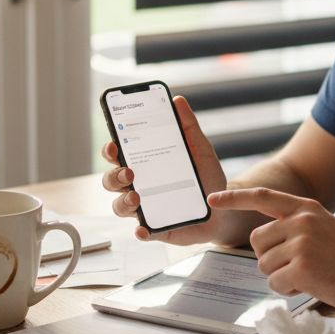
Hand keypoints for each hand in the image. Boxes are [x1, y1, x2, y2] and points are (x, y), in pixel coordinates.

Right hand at [101, 95, 227, 245]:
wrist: (224, 208)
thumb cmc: (206, 177)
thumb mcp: (199, 149)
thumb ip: (188, 126)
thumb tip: (178, 101)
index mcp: (144, 164)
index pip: (118, 155)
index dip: (110, 150)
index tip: (113, 145)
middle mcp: (139, 186)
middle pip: (112, 180)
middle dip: (114, 175)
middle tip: (129, 172)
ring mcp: (145, 209)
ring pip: (120, 206)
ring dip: (123, 201)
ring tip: (137, 197)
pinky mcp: (156, 228)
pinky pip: (142, 232)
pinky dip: (140, 231)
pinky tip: (143, 228)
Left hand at [208, 187, 334, 313]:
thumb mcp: (324, 228)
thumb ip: (296, 227)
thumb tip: (264, 240)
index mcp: (306, 208)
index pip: (262, 197)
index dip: (234, 198)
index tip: (211, 200)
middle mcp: (301, 221)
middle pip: (257, 241)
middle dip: (270, 258)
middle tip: (299, 266)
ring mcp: (301, 243)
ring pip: (264, 265)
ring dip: (282, 276)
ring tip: (312, 275)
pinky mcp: (302, 267)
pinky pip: (275, 283)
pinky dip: (288, 290)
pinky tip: (313, 285)